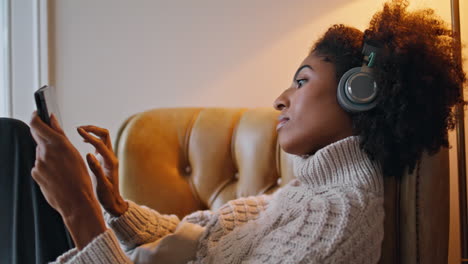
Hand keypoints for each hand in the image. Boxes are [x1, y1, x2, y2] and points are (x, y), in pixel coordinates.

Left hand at [30, 112, 106, 248]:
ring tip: (63, 167)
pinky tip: (58, 175)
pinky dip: (47, 167)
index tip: (37, 113)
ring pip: (41, 153)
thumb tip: (52, 120)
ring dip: (49, 155)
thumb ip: (60, 136)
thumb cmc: (81, 179)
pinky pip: (40, 165)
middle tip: (56, 143)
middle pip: (38, 137)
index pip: (37, 124)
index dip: (35, 117)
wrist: (77, 202)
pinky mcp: (36, 174)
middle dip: (45, 137)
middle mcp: (45, 153)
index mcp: (58, 144)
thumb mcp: (75, 154)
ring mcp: (39, 164)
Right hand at [77, 125, 127, 216]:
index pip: (100, 143)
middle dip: (93, 129)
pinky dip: (92, 139)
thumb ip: (95, 169)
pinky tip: (84, 141)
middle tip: (79, 128)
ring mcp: (109, 157)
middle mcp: (111, 157)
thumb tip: (89, 153)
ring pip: (103, 138)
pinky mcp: (105, 160)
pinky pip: (100, 144)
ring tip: (80, 131)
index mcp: (110, 162)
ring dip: (93, 132)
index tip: (77, 131)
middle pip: (105, 135)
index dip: (89, 136)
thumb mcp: (101, 184)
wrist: (114, 202)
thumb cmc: (107, 196)